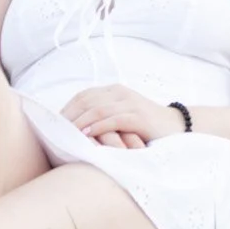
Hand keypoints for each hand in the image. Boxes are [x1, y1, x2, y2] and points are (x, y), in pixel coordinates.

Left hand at [62, 84, 181, 146]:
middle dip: (68, 116)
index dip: (66, 109)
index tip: (51, 126)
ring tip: (65, 135)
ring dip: (78, 122)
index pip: (82, 96)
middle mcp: (120, 93)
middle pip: (86, 100)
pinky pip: (113, 119)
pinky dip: (97, 127)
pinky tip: (86, 137)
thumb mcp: (122, 118)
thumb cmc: (145, 128)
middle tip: (52, 132)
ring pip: (97, 109)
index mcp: (114, 91)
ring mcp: (130, 103)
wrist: (178, 128)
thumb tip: (75, 131)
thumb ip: (103, 118)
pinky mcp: (139, 116)